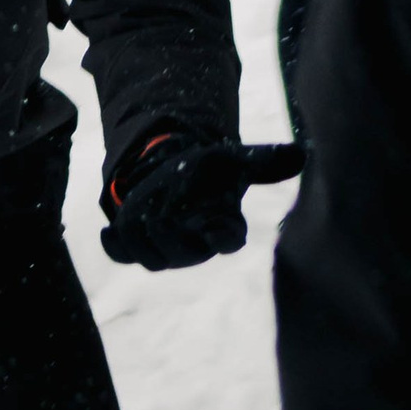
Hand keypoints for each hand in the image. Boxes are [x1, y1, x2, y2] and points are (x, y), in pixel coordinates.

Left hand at [101, 134, 304, 269]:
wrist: (176, 179)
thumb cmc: (210, 172)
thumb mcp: (234, 160)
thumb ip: (263, 161)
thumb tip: (302, 154)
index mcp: (223, 228)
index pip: (228, 240)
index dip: (222, 236)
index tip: (215, 227)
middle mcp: (195, 247)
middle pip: (181, 251)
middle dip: (169, 230)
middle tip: (162, 209)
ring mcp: (164, 250)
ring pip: (150, 255)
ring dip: (141, 233)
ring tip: (139, 207)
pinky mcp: (137, 247)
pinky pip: (123, 253)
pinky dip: (114, 245)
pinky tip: (108, 231)